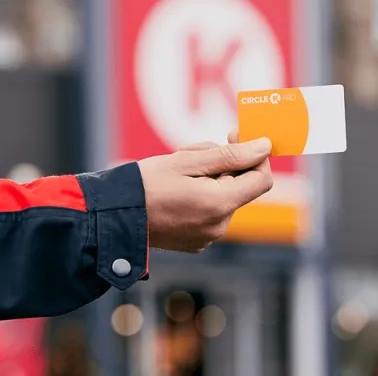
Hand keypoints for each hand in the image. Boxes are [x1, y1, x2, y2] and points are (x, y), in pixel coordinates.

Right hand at [138, 132, 272, 252]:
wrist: (113, 217)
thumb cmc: (146, 184)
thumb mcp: (188, 161)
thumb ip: (230, 155)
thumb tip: (265, 147)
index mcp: (220, 205)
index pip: (262, 178)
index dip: (254, 155)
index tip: (233, 136)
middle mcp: (219, 226)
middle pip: (239, 185)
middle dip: (220, 164)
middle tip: (188, 153)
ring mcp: (208, 237)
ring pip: (222, 196)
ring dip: (207, 178)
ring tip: (176, 172)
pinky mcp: (196, 241)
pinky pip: (209, 212)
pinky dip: (199, 196)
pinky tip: (174, 191)